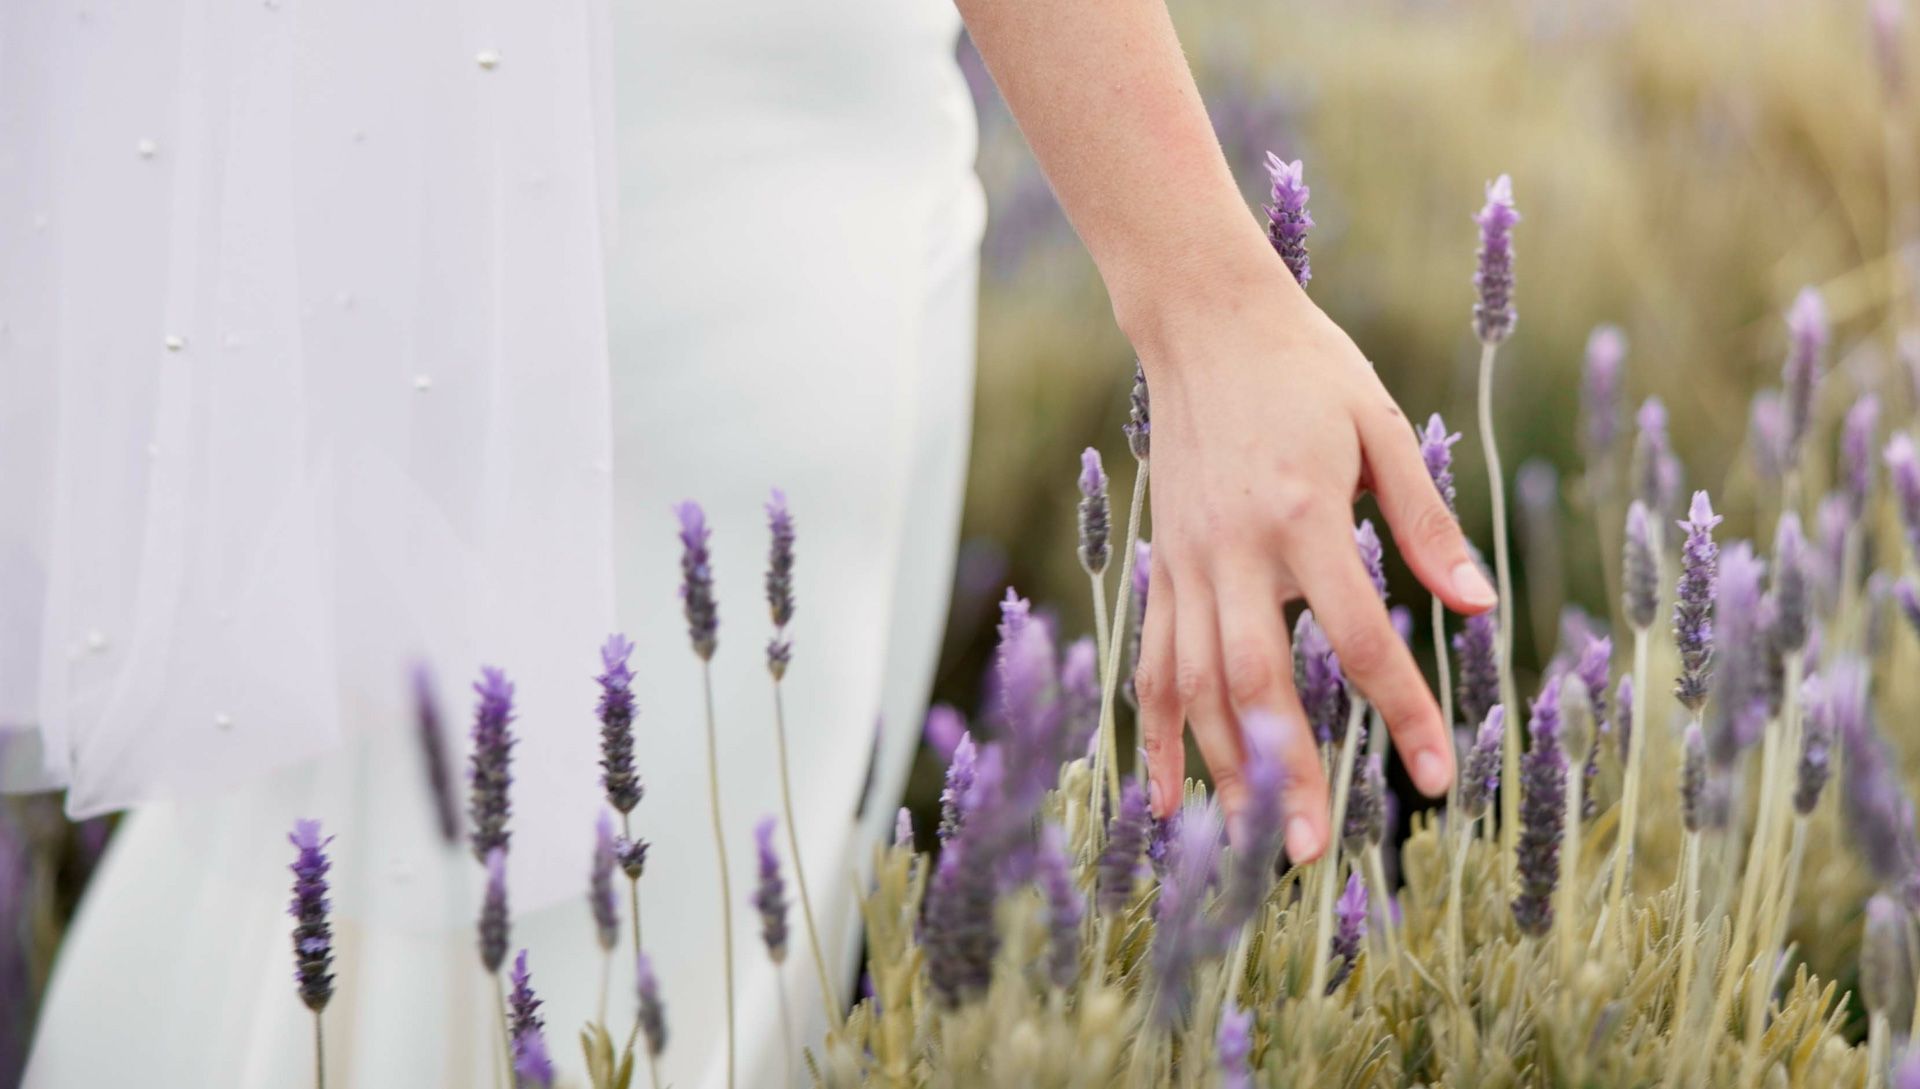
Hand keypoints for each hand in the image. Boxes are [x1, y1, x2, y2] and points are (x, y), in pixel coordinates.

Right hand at [1124, 255, 1496, 861]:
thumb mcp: (1381, 428)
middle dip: (1285, 769)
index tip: (1434, 778)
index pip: (1360, 637)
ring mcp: (1186, 563)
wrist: (1204, 321)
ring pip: (1193, 685)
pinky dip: (1155, 733)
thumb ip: (1426, 522)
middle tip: (1309, 850)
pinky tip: (1164, 798)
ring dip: (1220, 768)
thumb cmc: (1304, 368)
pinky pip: (1150, 661)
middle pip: (1255, 681)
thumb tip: (1481, 607)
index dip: (1401, 713)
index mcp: (1304, 515)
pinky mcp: (1161, 565)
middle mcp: (1235, 550)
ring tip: (1248, 844)